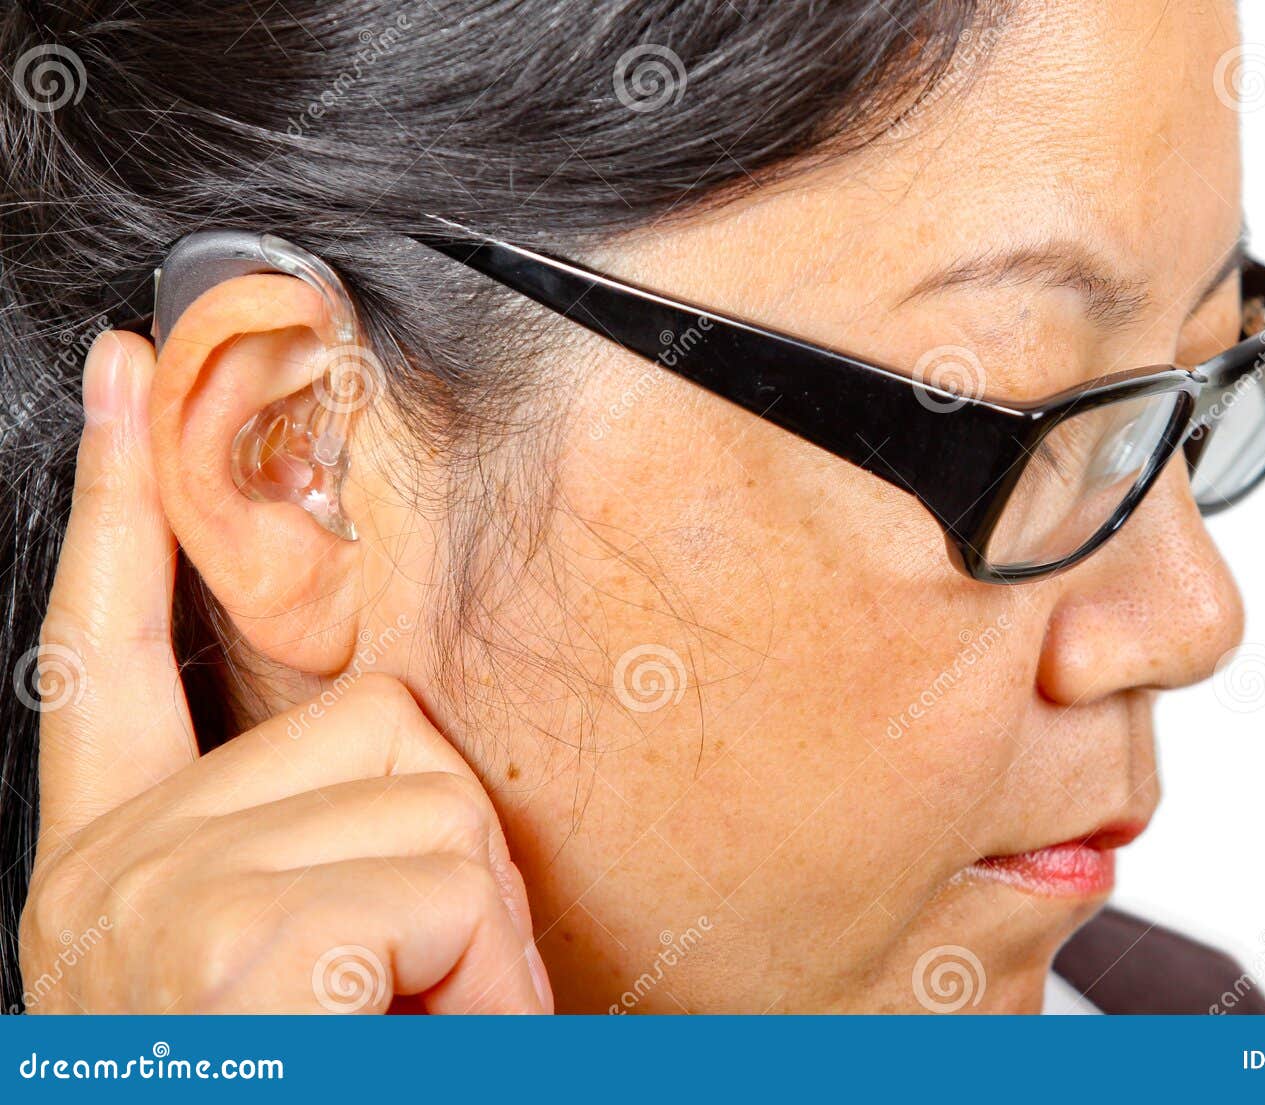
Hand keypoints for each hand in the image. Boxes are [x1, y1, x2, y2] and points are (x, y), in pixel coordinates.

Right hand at [17, 332, 551, 1013]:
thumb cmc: (301, 1054)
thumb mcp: (274, 952)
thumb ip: (304, 831)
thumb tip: (391, 727)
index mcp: (114, 860)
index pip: (106, 646)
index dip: (118, 505)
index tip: (131, 374)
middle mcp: (113, 869)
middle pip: (378, 726)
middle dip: (445, 853)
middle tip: (412, 986)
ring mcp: (166, 900)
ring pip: (430, 794)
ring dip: (470, 920)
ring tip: (410, 1021)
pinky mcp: (245, 942)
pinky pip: (439, 878)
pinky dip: (476, 966)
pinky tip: (410, 1028)